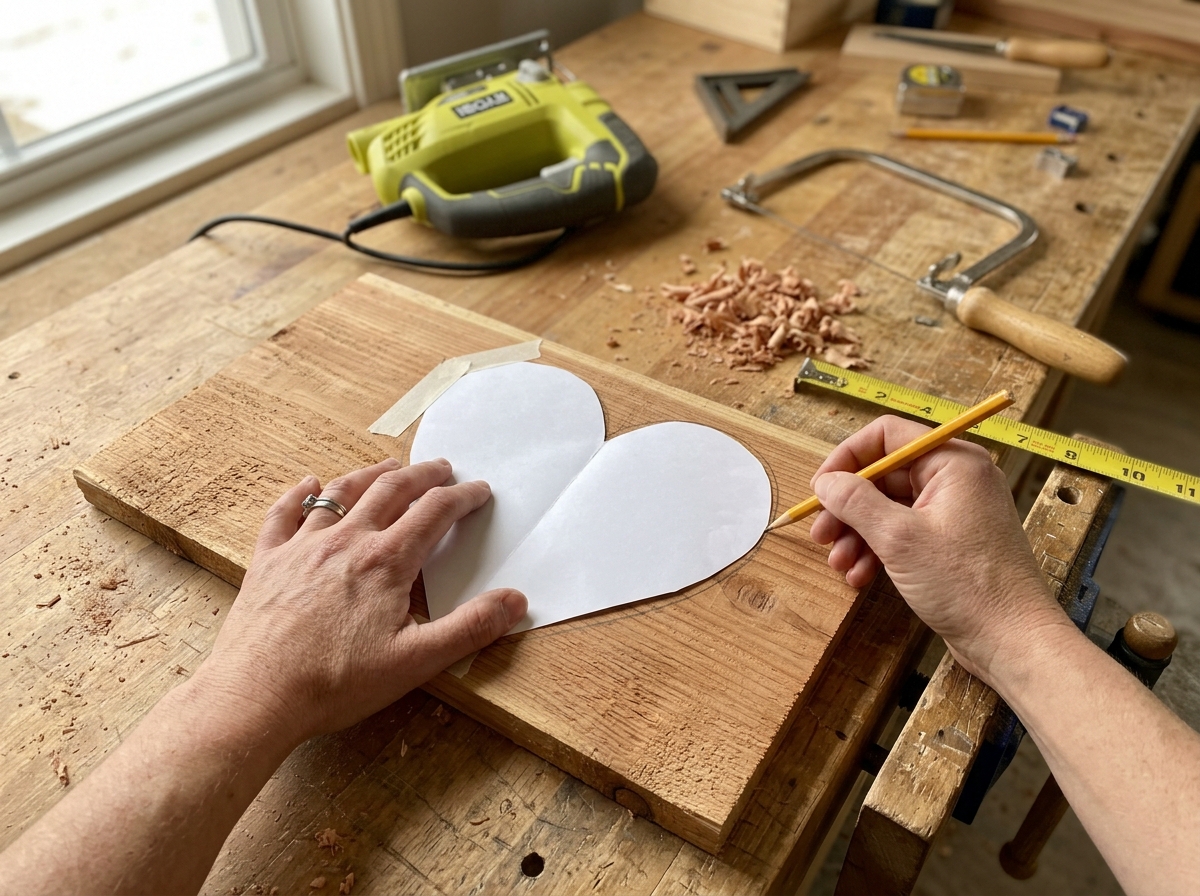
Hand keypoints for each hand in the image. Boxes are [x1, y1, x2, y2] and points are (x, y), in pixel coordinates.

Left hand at [192, 457, 526, 746]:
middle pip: (391, 490)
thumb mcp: (415, 662)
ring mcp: (302, 548)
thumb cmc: (335, 683)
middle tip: (442, 468)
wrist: (256, 695)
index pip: (434, 513)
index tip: (479, 491)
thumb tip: (515, 601)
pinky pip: (284, 515)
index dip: (462, 497)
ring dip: (370, 474)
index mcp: (386, 562)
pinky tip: (308, 485)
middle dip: (422, 475)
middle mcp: (346, 542)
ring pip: (341, 493)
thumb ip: (469, 628)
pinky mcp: (268, 562)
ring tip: (389, 467)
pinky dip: (299, 495)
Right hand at [809, 415, 1069, 680]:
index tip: (821, 488)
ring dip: (857, 534)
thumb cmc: (968, 586)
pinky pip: (902, 533)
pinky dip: (877, 550)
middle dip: (848, 506)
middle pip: (884, 475)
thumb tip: (826, 482)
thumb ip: (856, 502)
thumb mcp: (899, 539)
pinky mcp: (950, 542)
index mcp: (953, 462)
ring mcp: (953, 512)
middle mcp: (956, 479)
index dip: (848, 458)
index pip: (887, 436)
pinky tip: (860, 576)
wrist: (1012, 641)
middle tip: (821, 534)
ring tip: (839, 564)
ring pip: (888, 508)